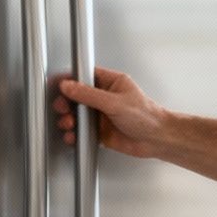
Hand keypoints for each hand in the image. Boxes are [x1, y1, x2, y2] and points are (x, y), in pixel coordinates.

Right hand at [56, 66, 170, 158]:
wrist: (156, 140)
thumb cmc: (146, 117)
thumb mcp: (114, 102)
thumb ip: (89, 94)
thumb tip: (69, 85)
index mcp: (111, 82)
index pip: (85, 76)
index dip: (71, 80)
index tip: (60, 86)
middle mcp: (105, 97)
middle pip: (77, 96)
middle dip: (66, 102)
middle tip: (61, 107)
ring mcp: (102, 114)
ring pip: (77, 114)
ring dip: (69, 119)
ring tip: (68, 123)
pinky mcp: (100, 131)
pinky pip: (82, 131)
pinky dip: (74, 134)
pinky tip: (73, 136)